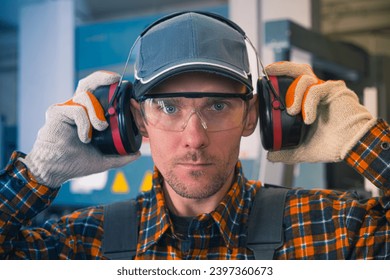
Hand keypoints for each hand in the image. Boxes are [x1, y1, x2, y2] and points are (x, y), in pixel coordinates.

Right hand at [21, 71, 139, 186]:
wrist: (56, 170)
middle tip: (115, 79)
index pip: (97, 94)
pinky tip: (84, 137)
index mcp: (87, 116)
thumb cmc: (75, 163)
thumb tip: (137, 153)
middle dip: (102, 77)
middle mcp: (77, 109)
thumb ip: (121, 156)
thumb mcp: (104, 159)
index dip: (109, 87)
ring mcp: (66, 109)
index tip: (122, 85)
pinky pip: (77, 110)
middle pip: (88, 84)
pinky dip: (85, 123)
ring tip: (100, 128)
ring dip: (97, 112)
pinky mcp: (56, 112)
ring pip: (85, 96)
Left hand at [264, 61, 375, 163]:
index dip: (279, 78)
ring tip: (292, 111)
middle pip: (298, 71)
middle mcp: (317, 92)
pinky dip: (308, 103)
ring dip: (294, 94)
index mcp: (309, 101)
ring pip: (304, 78)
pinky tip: (308, 118)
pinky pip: (316, 90)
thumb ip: (286, 152)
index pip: (292, 82)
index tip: (266, 77)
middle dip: (282, 68)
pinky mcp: (336, 90)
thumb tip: (270, 156)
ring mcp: (326, 89)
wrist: (353, 146)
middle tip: (269, 72)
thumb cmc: (334, 144)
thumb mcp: (302, 150)